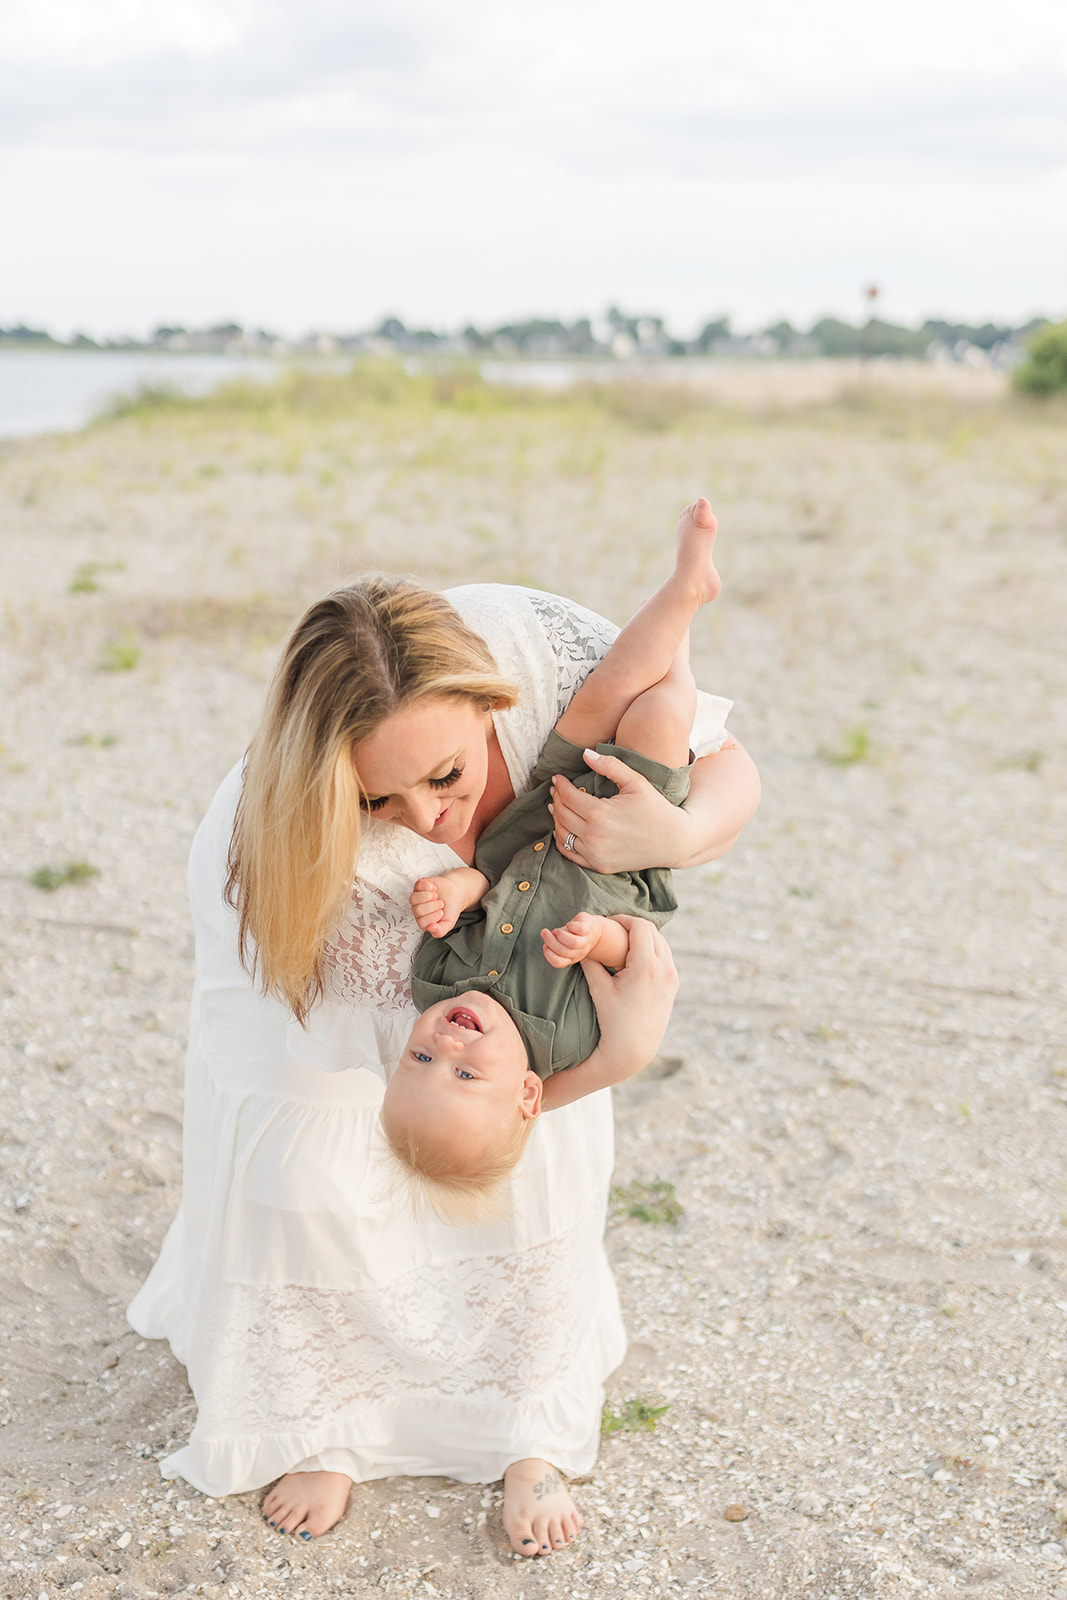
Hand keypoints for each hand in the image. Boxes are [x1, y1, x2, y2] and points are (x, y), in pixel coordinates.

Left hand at [409, 875, 467, 937]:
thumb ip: (440, 931)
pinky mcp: (418, 886)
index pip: (422, 922)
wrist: (455, 894)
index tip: (442, 913)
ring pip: (414, 898)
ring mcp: (416, 898)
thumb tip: (431, 929)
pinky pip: (418, 886)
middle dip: (432, 906)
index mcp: (423, 922)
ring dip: (428, 896)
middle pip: (418, 910)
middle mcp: (417, 911)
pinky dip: (428, 886)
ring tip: (436, 896)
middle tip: (441, 904)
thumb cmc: (450, 909)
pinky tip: (434, 888)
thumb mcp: (448, 924)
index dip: (433, 917)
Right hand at [541, 912, 601, 969]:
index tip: (544, 945)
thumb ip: (554, 946)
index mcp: (571, 958)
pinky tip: (568, 924)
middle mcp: (579, 952)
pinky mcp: (588, 928)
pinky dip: (571, 926)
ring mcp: (585, 941)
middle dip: (550, 940)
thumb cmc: (573, 936)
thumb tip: (546, 941)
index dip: (548, 954)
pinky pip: (580, 929)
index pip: (558, 963)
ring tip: (556, 930)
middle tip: (544, 932)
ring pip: (574, 943)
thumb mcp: (563, 944)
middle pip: (563, 950)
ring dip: (561, 935)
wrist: (592, 930)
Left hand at [550, 750, 690, 873]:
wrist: (674, 841)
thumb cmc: (656, 808)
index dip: (560, 785)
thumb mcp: (636, 781)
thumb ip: (610, 765)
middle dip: (556, 799)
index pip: (568, 796)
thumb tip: (585, 753)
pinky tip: (564, 829)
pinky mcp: (599, 866)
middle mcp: (594, 836)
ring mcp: (596, 854)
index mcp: (600, 813)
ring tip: (558, 806)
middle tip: (557, 790)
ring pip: (562, 834)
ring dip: (557, 819)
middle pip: (561, 814)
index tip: (558, 778)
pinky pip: (569, 853)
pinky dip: (562, 840)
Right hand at [581, 915, 677, 1074]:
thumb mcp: (599, 988)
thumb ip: (592, 961)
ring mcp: (672, 976)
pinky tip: (637, 955)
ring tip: (625, 940)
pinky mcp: (674, 984)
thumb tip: (583, 942)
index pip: (639, 926)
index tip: (609, 921)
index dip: (623, 919)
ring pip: (661, 942)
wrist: (634, 1048)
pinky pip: (665, 956)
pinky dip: (652, 949)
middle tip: (615, 928)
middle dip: (633, 925)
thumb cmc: (613, 1019)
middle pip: (652, 930)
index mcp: (646, 966)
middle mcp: (664, 968)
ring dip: (644, 936)